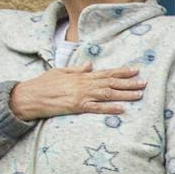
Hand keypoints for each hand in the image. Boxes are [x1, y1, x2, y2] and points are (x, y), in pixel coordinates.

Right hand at [9, 66, 145, 120]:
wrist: (29, 96)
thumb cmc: (43, 84)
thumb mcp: (60, 71)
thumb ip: (77, 69)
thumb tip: (90, 64)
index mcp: (81, 76)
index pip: (105, 72)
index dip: (121, 71)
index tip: (135, 70)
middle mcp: (84, 84)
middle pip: (110, 83)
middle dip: (129, 83)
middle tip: (144, 83)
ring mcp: (81, 95)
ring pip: (107, 94)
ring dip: (124, 94)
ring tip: (139, 95)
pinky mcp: (77, 107)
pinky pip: (96, 108)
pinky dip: (109, 108)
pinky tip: (122, 109)